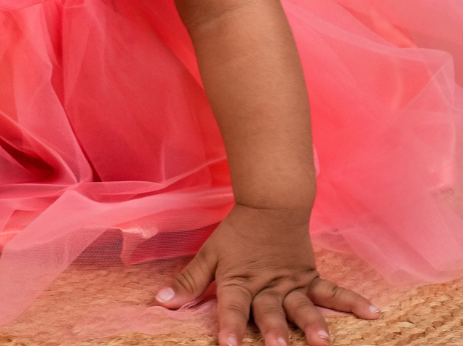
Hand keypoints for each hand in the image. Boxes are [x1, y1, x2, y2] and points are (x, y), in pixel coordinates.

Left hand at [155, 204, 381, 344]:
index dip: (230, 327)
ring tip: (323, 342)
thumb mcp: (209, 255)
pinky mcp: (312, 278)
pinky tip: (372, 313)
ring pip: (304, 305)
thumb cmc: (237, 234)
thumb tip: (161, 303)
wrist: (270, 203)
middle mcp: (268, 286)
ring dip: (313, 323)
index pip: (233, 307)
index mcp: (241, 281)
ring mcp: (293, 283)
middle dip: (274, 329)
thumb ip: (189, 282)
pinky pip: (334, 291)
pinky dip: (353, 302)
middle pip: (270, 310)